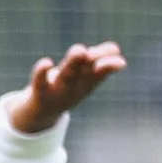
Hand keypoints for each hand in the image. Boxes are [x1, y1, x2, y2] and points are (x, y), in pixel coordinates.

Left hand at [7, 42, 123, 134]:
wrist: (41, 114)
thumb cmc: (67, 88)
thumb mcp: (84, 77)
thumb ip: (98, 62)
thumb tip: (115, 48)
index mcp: (87, 82)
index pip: (100, 72)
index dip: (110, 67)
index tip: (122, 63)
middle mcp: (74, 87)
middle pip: (85, 72)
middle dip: (93, 61)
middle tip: (98, 52)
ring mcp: (57, 90)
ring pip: (67, 75)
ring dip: (74, 63)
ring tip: (80, 49)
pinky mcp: (39, 92)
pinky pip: (39, 82)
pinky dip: (42, 73)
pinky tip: (46, 62)